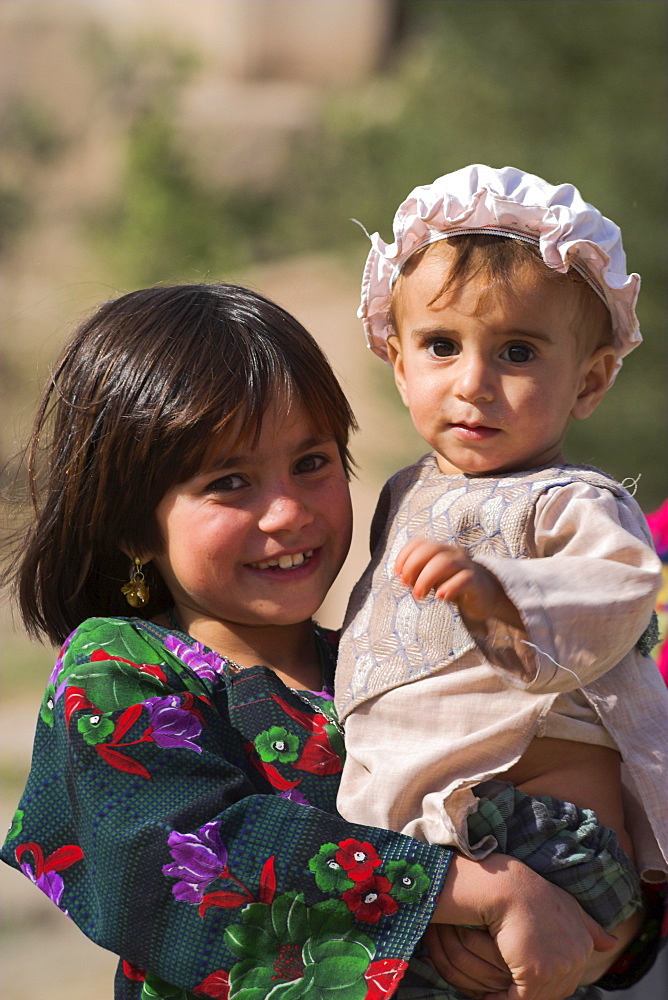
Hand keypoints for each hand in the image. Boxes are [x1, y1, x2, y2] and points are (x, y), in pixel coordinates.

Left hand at [395, 539, 521, 627]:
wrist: (485, 597)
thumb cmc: (454, 585)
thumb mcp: (433, 579)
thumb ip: (417, 575)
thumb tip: (402, 578)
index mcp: (440, 550)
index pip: (419, 543)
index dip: (404, 556)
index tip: (397, 574)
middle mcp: (453, 553)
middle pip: (431, 550)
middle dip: (413, 566)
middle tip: (407, 585)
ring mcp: (466, 565)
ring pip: (446, 562)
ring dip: (427, 578)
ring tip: (419, 595)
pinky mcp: (476, 581)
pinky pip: (464, 579)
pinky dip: (450, 587)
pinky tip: (440, 597)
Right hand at [431, 852, 616, 999]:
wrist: (509, 887)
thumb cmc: (533, 894)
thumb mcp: (568, 907)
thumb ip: (591, 927)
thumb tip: (613, 943)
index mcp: (584, 945)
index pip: (566, 980)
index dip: (544, 981)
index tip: (523, 977)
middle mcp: (576, 958)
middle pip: (553, 992)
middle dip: (532, 992)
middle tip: (508, 988)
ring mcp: (557, 966)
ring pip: (537, 997)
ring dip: (515, 997)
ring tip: (495, 992)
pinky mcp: (535, 972)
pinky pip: (519, 999)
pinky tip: (488, 996)